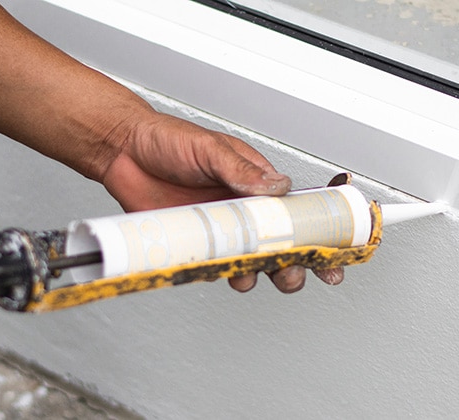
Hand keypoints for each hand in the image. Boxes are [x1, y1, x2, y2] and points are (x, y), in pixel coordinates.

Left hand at [98, 110, 343, 292]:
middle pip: (282, 243)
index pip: (298, 210)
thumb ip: (242, 171)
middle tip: (298, 271)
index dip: (320, 231)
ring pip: (253, 260)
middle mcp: (242, 209)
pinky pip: (216, 266)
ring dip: (261, 273)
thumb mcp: (211, 149)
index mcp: (256, 183)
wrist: (122, 153)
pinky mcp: (196, 244)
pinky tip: (225, 273)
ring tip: (257, 274)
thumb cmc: (168, 141)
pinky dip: (224, 274)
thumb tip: (276, 187)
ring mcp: (220, 229)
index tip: (335, 248)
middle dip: (297, 262)